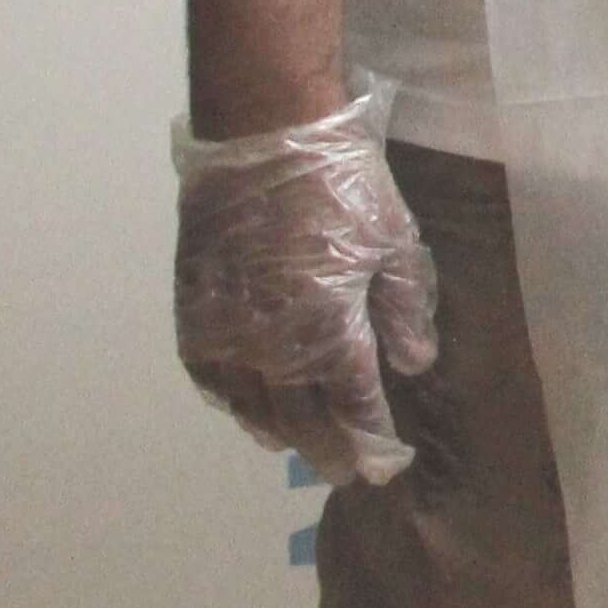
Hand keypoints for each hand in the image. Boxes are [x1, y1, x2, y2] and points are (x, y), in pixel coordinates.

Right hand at [171, 88, 438, 484]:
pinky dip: (231, 401)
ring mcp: (226, 332)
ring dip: (279, 433)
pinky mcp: (192, 312)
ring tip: (299, 446)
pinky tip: (248, 407)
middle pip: (300, 421)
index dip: (371, 440)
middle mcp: (272, 345)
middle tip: (346, 471)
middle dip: (327, 450)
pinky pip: (209, 377)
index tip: (385, 465)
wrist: (263, 137)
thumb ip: (403, 311)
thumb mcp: (392, 242)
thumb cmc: (341, 185)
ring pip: (250, 407)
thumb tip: (414, 365)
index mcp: (329, 329)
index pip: (354, 406)